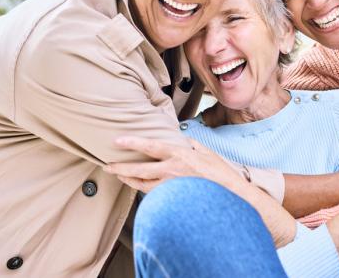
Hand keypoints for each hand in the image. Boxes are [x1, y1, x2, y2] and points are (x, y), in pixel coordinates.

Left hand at [104, 136, 244, 192]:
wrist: (230, 195)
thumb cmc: (220, 173)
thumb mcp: (206, 152)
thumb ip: (191, 144)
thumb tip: (181, 139)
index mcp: (180, 155)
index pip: (151, 146)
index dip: (133, 142)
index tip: (118, 140)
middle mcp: (172, 170)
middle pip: (139, 169)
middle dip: (121, 168)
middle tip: (108, 166)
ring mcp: (171, 187)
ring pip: (143, 185)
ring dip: (129, 180)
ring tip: (119, 176)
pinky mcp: (173, 199)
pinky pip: (153, 194)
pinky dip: (143, 189)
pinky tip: (138, 187)